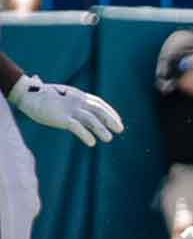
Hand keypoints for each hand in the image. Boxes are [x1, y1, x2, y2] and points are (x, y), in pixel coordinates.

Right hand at [8, 74, 124, 145]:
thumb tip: (81, 108)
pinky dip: (85, 134)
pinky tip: (91, 143)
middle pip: (98, 110)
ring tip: (109, 139)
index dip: (110, 112)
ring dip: (101, 129)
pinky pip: (76, 127)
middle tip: (120, 129)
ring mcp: (69, 109)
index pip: (99, 103)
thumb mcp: (63, 98)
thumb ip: (73, 103)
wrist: (27, 95)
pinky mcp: (61, 117)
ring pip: (90, 119)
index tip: (117, 121)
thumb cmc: (44, 97)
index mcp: (78, 95)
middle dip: (110, 119)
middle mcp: (77, 101)